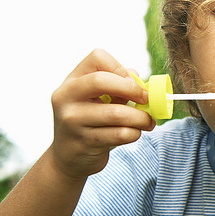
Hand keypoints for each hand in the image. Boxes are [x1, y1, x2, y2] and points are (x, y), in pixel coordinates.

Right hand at [49, 49, 154, 179]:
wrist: (69, 157)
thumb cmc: (91, 122)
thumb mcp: (97, 100)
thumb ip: (116, 86)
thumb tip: (136, 77)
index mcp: (72, 82)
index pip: (97, 57)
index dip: (120, 67)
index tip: (132, 82)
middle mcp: (66, 98)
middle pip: (101, 81)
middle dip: (132, 89)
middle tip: (146, 99)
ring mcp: (72, 121)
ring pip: (116, 113)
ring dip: (141, 117)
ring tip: (148, 121)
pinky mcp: (84, 142)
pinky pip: (120, 134)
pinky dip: (135, 133)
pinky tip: (135, 133)